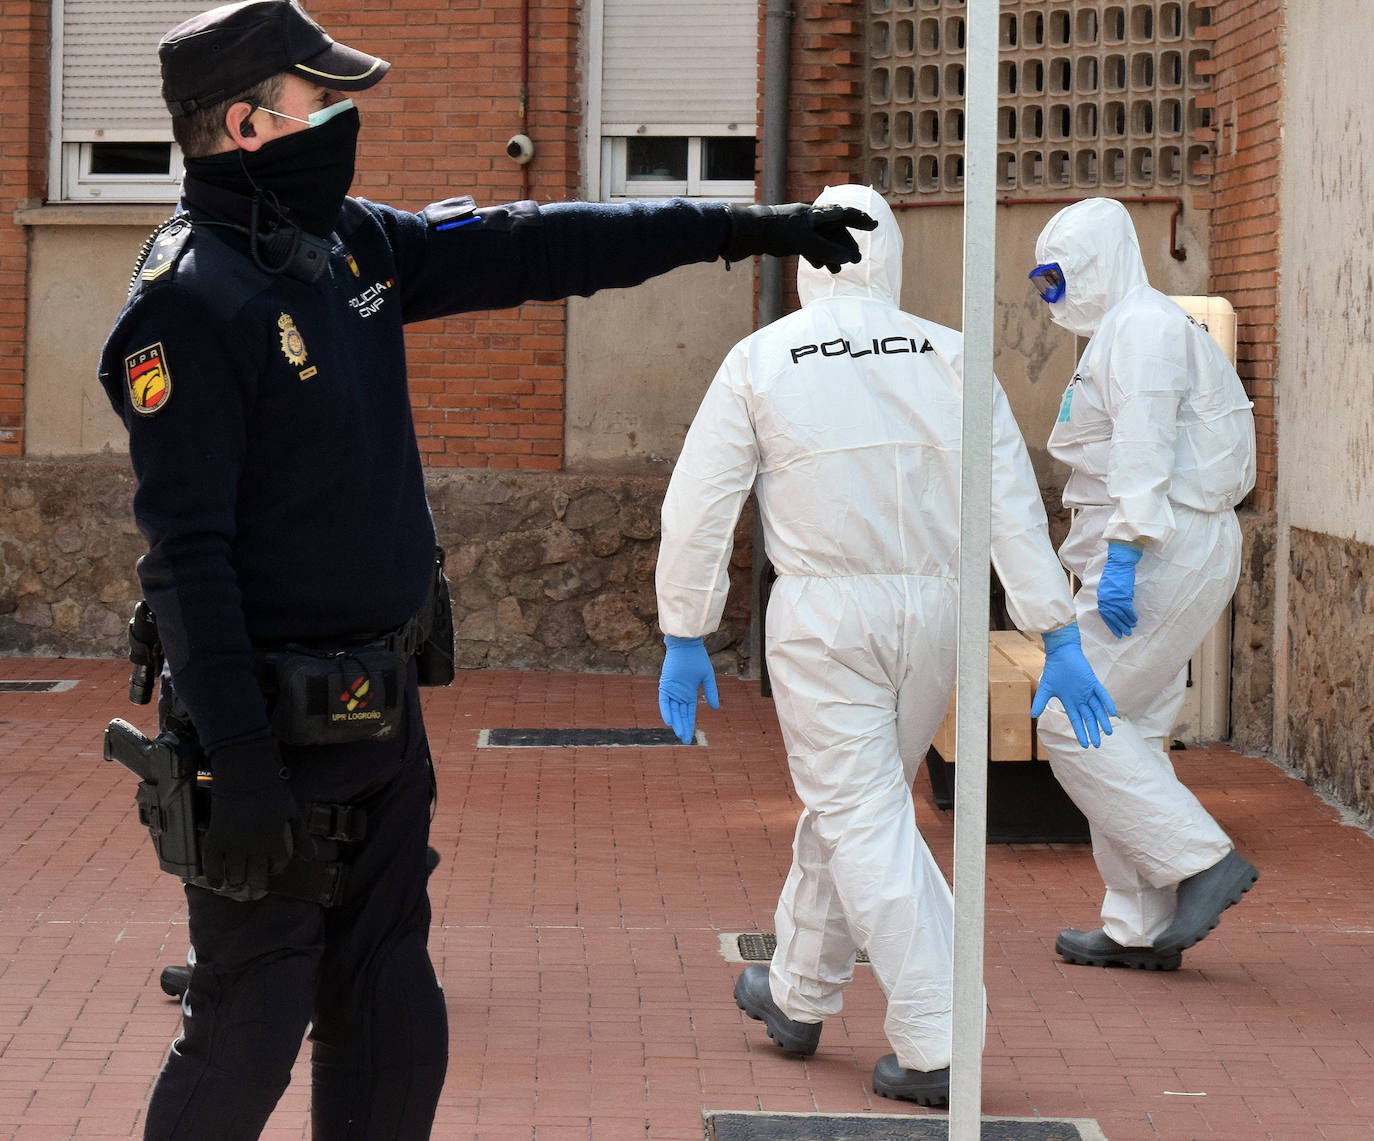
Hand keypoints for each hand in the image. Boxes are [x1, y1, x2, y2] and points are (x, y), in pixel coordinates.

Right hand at [202, 735, 296, 893]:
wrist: (245, 775)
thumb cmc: (273, 793)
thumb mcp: (293, 813)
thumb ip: (301, 837)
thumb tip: (311, 858)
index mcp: (276, 840)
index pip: (278, 865)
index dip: (276, 867)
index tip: (272, 865)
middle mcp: (255, 846)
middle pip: (256, 877)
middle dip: (257, 882)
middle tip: (255, 881)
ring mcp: (233, 844)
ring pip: (235, 875)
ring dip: (238, 881)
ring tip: (239, 881)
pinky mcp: (215, 839)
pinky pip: (212, 865)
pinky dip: (214, 877)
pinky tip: (216, 883)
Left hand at [658, 635, 719, 743]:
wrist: (686, 646)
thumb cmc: (697, 658)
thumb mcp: (707, 677)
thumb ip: (711, 692)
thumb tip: (716, 708)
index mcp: (690, 693)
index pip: (689, 713)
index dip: (690, 724)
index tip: (690, 737)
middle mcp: (680, 694)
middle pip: (681, 715)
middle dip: (683, 727)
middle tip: (684, 740)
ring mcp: (672, 691)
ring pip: (673, 711)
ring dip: (676, 722)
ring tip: (679, 734)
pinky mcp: (665, 685)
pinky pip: (664, 701)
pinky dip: (666, 711)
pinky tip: (669, 721)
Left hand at [722, 203, 877, 271]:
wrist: (745, 232)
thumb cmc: (774, 232)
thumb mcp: (804, 242)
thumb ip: (826, 249)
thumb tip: (847, 257)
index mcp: (815, 214)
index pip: (843, 214)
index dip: (860, 219)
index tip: (874, 225)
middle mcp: (808, 218)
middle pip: (834, 230)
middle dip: (845, 245)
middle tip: (856, 260)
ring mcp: (798, 228)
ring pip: (821, 240)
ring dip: (831, 253)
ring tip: (838, 270)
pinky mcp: (788, 237)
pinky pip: (808, 246)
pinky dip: (816, 255)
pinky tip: (820, 266)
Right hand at [1031, 622, 1117, 748]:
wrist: (1060, 653)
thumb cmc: (1053, 670)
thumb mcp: (1045, 689)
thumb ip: (1040, 702)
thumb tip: (1032, 716)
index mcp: (1070, 702)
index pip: (1077, 721)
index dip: (1081, 732)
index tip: (1085, 745)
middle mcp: (1081, 699)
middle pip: (1089, 718)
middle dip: (1093, 731)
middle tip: (1098, 745)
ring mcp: (1088, 691)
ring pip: (1098, 709)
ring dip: (1103, 720)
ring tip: (1109, 733)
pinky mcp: (1092, 682)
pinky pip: (1102, 694)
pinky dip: (1107, 702)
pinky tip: (1112, 712)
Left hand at [1097, 541, 1142, 637]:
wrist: (1119, 564)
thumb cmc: (1114, 573)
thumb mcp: (1107, 587)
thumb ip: (1109, 598)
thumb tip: (1116, 607)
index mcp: (1101, 597)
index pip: (1105, 615)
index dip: (1110, 624)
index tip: (1115, 631)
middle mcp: (1106, 600)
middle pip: (1112, 617)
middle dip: (1118, 626)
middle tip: (1124, 634)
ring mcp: (1114, 598)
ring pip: (1120, 615)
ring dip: (1126, 623)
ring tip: (1131, 629)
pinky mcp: (1123, 596)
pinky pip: (1127, 609)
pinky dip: (1131, 616)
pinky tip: (1135, 620)